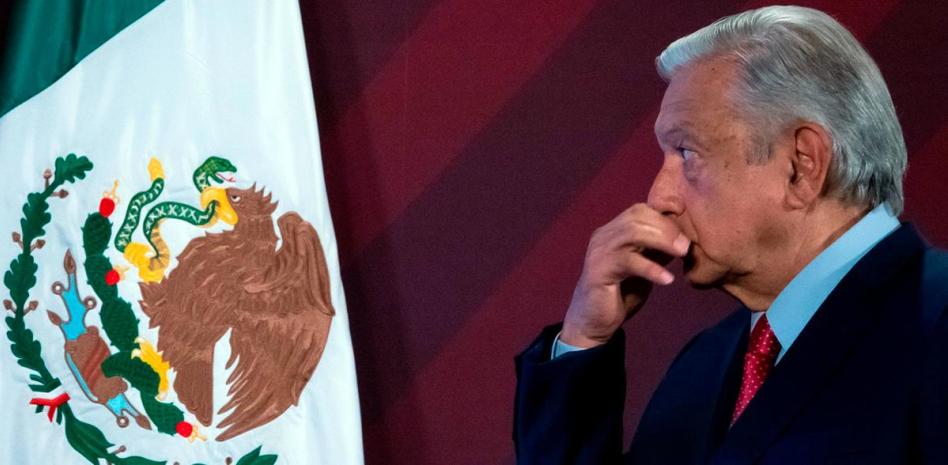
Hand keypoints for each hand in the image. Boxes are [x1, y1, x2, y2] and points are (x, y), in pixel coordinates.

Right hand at [561, 203, 689, 347]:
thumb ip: (657, 250)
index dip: (665, 216)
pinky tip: (667, 279)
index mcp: (613, 231)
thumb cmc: (621, 293)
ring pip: (632, 232)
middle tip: (686, 245)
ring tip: (681, 254)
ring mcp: (599, 252)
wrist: (593, 322)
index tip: (687, 231)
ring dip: (662, 240)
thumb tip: (684, 238)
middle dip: (667, 227)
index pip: (640, 209)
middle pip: (637, 216)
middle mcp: (604, 236)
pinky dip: (651, 268)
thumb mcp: (644, 266)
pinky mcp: (598, 271)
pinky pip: (628, 262)